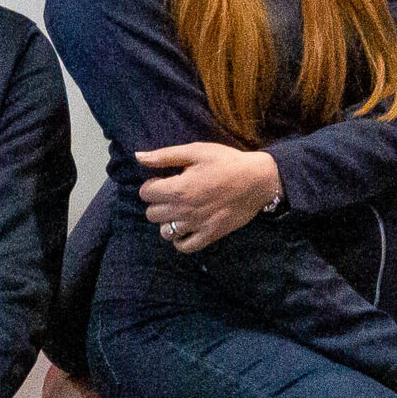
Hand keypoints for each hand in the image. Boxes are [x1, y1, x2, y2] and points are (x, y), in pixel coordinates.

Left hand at [137, 142, 280, 253]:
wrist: (258, 180)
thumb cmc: (226, 162)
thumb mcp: (196, 151)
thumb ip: (165, 156)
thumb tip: (138, 156)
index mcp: (178, 189)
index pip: (145, 194)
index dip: (152, 184)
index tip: (165, 180)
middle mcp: (184, 210)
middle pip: (151, 214)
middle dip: (157, 202)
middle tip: (172, 194)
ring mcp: (196, 225)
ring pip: (165, 232)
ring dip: (167, 221)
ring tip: (179, 210)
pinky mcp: (210, 235)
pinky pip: (184, 247)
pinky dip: (180, 240)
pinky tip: (185, 228)